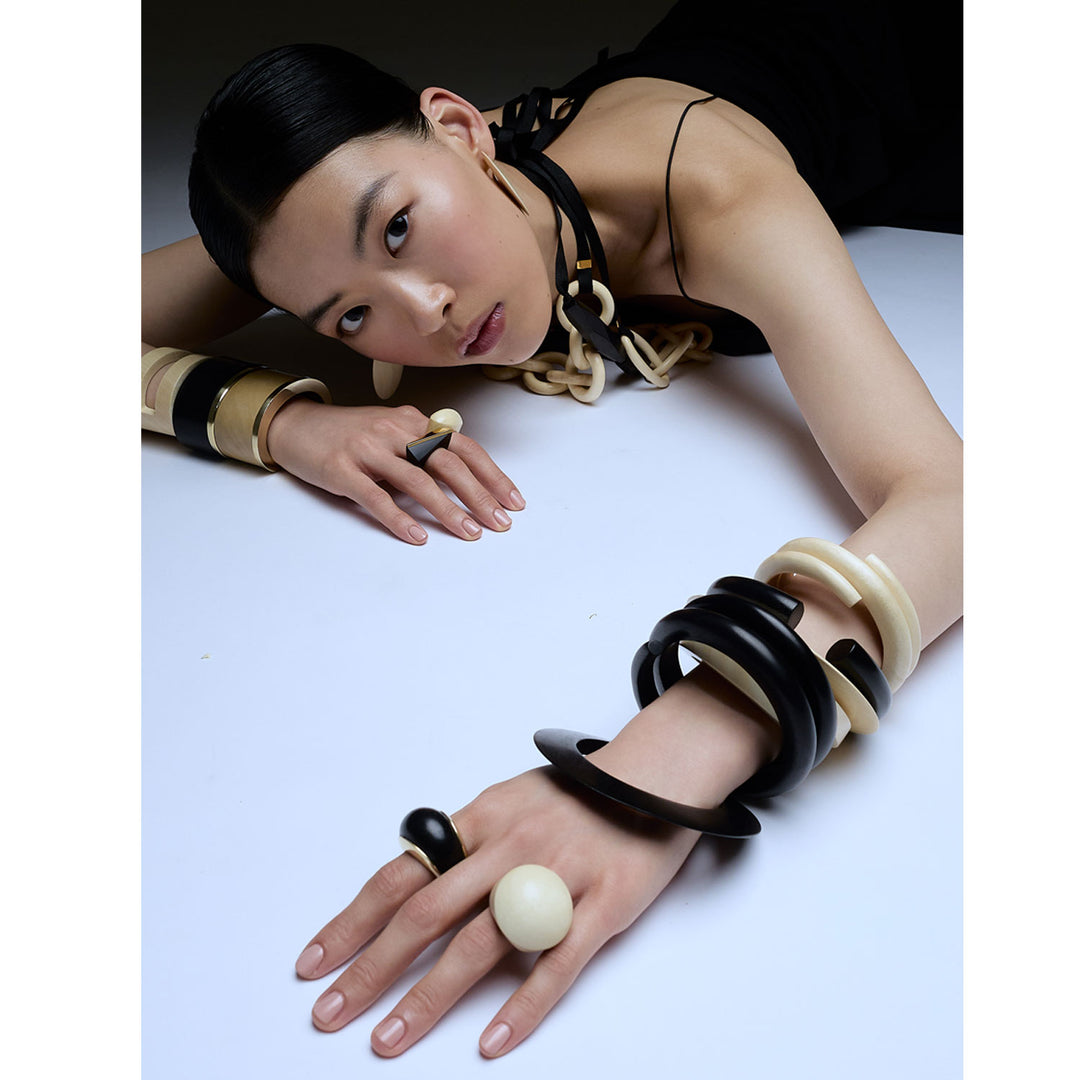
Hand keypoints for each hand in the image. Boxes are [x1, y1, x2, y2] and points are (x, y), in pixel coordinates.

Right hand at [265, 398, 524, 542]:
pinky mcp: (342, 469)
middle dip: (479, 496)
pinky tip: (417, 536)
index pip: (464, 447)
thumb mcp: (393, 434)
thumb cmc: (350, 435)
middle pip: (448, 464)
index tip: (513, 501)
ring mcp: (368, 449)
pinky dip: (399, 519)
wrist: (296, 426)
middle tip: (499, 523)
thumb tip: (465, 482)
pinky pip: (376, 497)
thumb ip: (425, 451)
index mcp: (414, 421)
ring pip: (417, 481)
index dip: (492, 475)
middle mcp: (396, 430)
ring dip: (448, 510)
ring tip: (469, 533)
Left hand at [293, 767, 699, 1056]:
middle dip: (372, 969)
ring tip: (388, 1040)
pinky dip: (523, 1008)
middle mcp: (510, 847)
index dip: (353, 921)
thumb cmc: (575, 797)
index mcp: (480, 819)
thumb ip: (464, 843)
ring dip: (428, 998)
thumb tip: (410, 885)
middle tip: (330, 1015)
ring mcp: (556, 876)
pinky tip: (490, 1042)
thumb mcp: (508, 801)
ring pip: (482, 945)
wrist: (654, 778)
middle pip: (427, 915)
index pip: (402, 874)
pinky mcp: (603, 905)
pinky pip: (557, 964)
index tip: (314, 963)